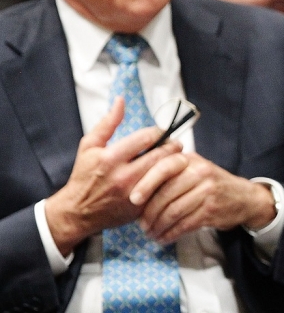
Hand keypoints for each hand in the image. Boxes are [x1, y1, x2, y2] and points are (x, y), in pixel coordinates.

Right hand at [44, 98, 183, 255]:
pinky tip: (170, 174)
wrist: (77, 213)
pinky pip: (163, 190)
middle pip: (161, 155)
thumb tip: (121, 100)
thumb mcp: (89, 146)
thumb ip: (107, 123)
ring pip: (165, 173)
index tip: (162, 132)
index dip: (160, 132)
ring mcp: (132, 194)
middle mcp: (122, 176)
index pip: (147, 138)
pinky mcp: (139, 207)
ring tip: (177, 157)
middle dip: (172, 146)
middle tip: (176, 143)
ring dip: (175, 162)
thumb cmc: (84, 175)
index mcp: (110, 158)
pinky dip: (170, 180)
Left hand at [131, 152, 276, 243]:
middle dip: (148, 213)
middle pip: (166, 193)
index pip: (164, 167)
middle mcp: (200, 172)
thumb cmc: (210, 184)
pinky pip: (184, 224)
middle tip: (141, 226)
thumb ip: (169, 173)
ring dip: (157, 227)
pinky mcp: (211, 210)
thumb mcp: (193, 169)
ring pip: (173, 211)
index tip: (133, 199)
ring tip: (150, 234)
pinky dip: (170, 234)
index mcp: (190, 160)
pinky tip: (163, 238)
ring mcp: (207, 191)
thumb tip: (134, 191)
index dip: (146, 183)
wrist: (244, 197)